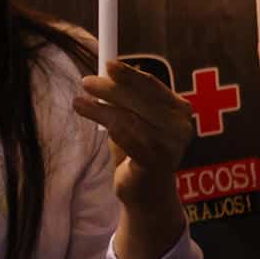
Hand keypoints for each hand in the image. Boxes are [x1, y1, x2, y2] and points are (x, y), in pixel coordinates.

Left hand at [75, 60, 194, 258]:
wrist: (147, 194)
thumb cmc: (138, 150)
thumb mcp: (134, 118)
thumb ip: (127, 96)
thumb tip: (106, 69)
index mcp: (180, 110)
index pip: (152, 85)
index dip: (129, 74)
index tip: (107, 64)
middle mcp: (180, 127)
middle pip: (140, 99)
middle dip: (110, 89)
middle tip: (86, 82)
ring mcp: (171, 146)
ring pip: (129, 118)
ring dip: (101, 109)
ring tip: (78, 102)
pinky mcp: (156, 164)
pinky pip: (128, 139)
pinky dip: (109, 126)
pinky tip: (93, 120)